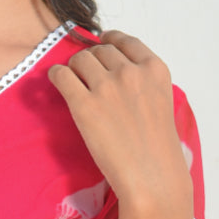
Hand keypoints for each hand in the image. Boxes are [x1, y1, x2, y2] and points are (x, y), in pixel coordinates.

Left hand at [47, 30, 191, 213]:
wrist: (152, 178)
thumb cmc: (158, 148)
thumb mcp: (162, 102)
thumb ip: (143, 81)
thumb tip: (113, 68)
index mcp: (155, 69)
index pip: (124, 41)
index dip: (109, 42)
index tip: (102, 45)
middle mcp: (131, 72)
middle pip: (99, 50)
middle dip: (91, 59)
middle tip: (87, 75)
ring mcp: (107, 87)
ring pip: (79, 59)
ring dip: (74, 67)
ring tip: (74, 82)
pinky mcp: (83, 104)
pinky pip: (61, 75)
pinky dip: (56, 75)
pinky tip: (58, 82)